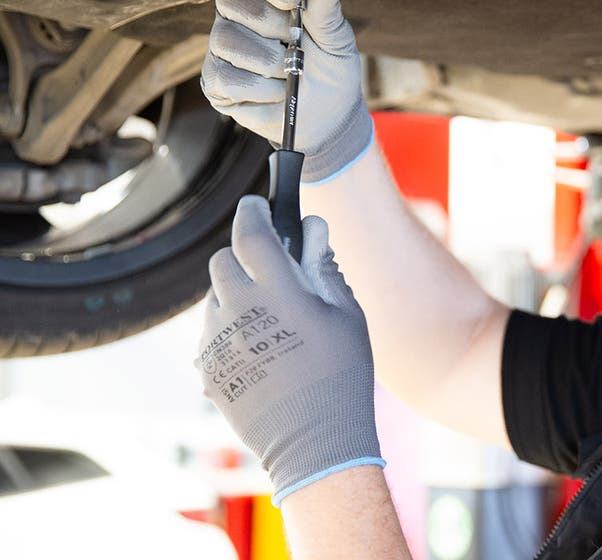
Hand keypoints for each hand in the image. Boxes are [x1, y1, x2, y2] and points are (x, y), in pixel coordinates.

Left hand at [196, 195, 383, 504]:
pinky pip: (211, 333)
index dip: (252, 212)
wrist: (315, 442)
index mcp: (277, 292)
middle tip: (275, 275)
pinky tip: (262, 352)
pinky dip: (230, 330)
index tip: (257, 206)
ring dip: (237, 296)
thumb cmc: (341, 375)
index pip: (250, 232)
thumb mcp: (346, 316)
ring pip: (215, 298)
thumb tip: (313, 228)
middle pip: (222, 261)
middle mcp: (238, 311)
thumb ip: (324, 267)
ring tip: (273, 324)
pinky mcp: (208, 368)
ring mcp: (217, 341)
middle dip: (244, 258)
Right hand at [201, 0, 373, 182]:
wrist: (326, 116)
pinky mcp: (214, 80)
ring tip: (290, 73)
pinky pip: (228, 78)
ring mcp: (221, 46)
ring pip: (228, 40)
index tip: (296, 0)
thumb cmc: (329, 68)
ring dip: (271, 63)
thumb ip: (328, 6)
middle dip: (271, 24)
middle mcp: (237, 13)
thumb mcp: (335, 37)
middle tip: (296, 43)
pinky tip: (276, 93)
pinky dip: (262, 90)